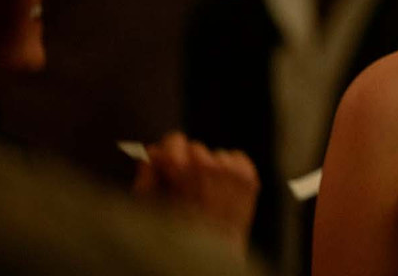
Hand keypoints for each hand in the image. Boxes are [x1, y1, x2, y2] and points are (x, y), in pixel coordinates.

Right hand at [132, 132, 259, 247]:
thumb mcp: (149, 208)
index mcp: (180, 173)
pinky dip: (231, 171)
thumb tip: (151, 153)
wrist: (211, 257)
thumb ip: (148, 176)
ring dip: (212, 169)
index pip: (175, 140)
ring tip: (207, 194)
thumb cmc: (177, 234)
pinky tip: (223, 190)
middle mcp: (209, 170)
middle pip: (196, 148)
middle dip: (190, 164)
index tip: (167, 161)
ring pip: (218, 155)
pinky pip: (237, 158)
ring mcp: (232, 175)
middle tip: (187, 186)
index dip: (169, 152)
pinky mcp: (250, 181)